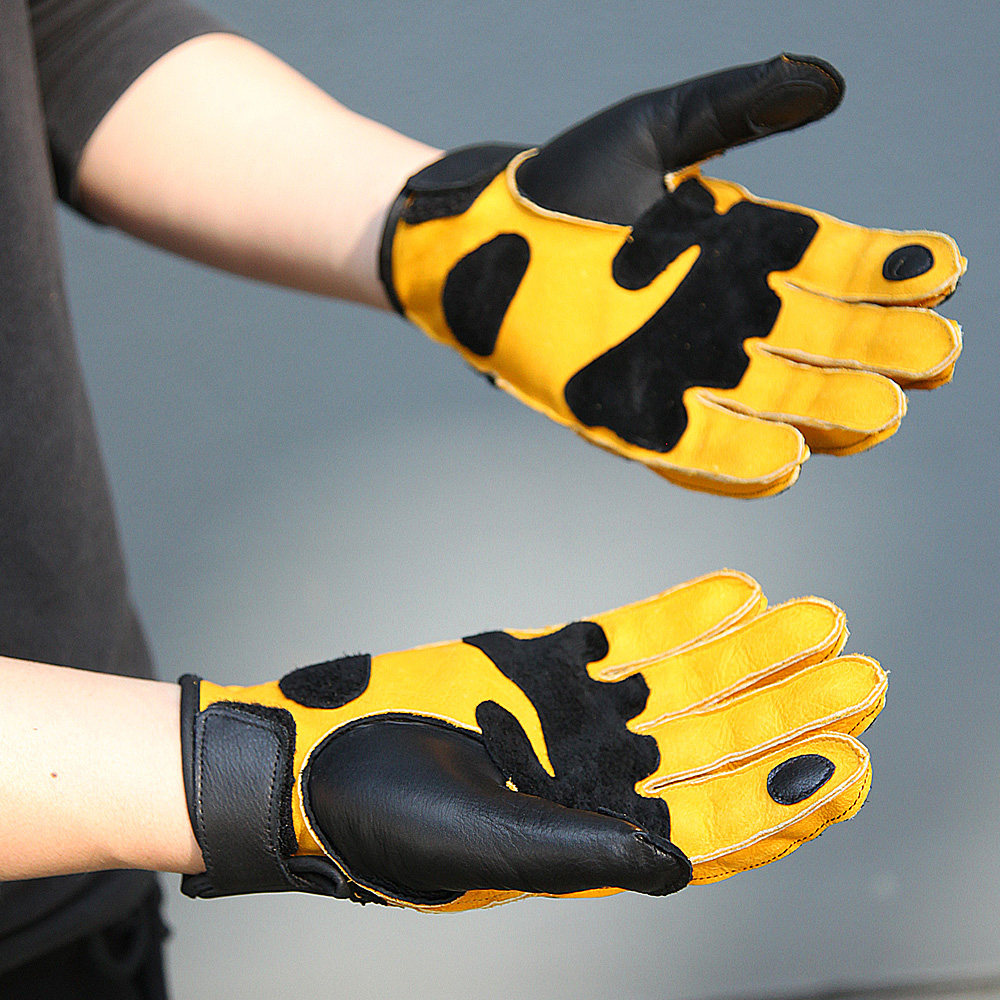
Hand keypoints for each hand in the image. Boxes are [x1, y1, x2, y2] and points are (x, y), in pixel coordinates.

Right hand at [179, 570, 884, 907]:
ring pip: (688, 680)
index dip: (786, 796)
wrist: (309, 759)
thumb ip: (584, 854)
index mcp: (598, 840)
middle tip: (862, 676)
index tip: (849, 765)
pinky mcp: (546, 665)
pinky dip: (683, 615)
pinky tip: (735, 594)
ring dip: (754, 653)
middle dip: (792, 709)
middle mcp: (603, 778)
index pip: (716, 824)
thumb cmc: (380, 822)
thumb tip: (682, 861)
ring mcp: (579, 716)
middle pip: (719, 740)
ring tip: (820, 622)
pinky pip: (629, 637)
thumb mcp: (482, 852)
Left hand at [379, 55, 963, 496]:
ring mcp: (677, 373)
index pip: (835, 269)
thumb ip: (734, 110)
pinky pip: (691, 445)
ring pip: (771, 402)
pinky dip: (734, 456)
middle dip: (878, 354)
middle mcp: (720, 320)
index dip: (891, 274)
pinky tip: (784, 461)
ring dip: (826, 412)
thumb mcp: (653, 132)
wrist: (477, 235)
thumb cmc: (564, 183)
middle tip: (934, 357)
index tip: (944, 271)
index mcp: (741, 255)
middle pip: (819, 346)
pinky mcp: (625, 416)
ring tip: (881, 412)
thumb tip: (829, 80)